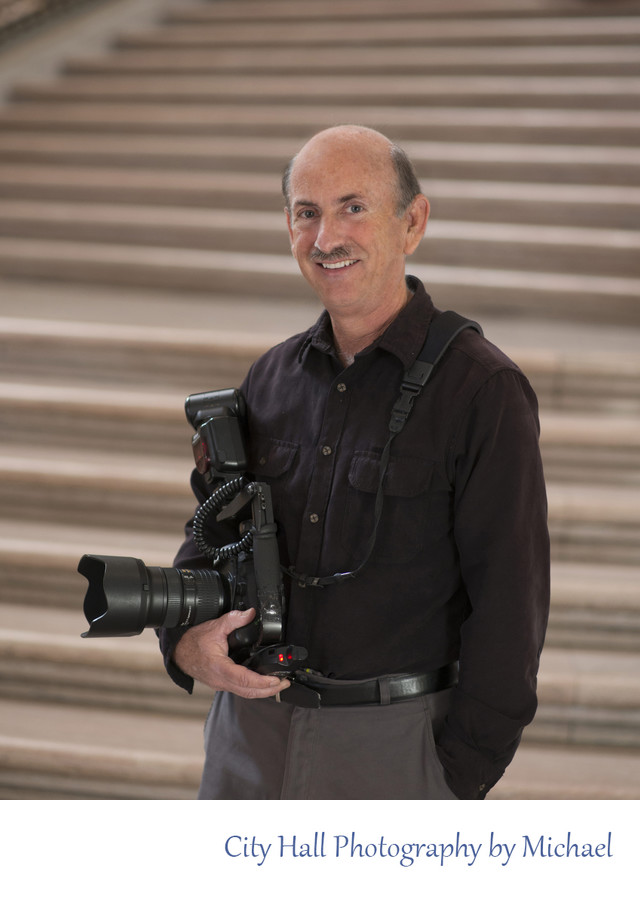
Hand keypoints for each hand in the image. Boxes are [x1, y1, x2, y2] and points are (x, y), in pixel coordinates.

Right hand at [172, 608, 289, 698]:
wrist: (179, 652)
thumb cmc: (193, 642)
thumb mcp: (214, 626)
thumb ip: (233, 619)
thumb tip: (250, 613)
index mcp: (219, 668)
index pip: (243, 679)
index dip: (261, 682)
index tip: (276, 680)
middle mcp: (221, 680)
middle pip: (248, 692)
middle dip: (269, 690)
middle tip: (285, 683)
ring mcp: (221, 684)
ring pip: (245, 693)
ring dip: (263, 692)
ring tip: (279, 684)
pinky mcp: (222, 684)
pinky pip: (241, 690)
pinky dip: (254, 689)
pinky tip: (264, 683)